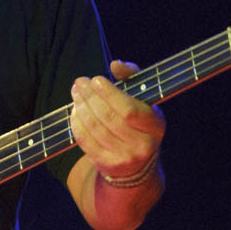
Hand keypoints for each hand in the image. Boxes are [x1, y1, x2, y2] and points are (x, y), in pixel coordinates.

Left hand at [69, 59, 164, 177]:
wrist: (137, 163)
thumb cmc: (137, 122)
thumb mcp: (143, 99)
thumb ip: (132, 77)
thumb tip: (115, 64)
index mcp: (155, 126)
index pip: (129, 110)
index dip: (109, 94)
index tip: (96, 80)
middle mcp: (143, 145)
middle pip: (108, 117)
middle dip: (90, 97)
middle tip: (79, 83)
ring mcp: (125, 158)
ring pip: (95, 128)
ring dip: (81, 107)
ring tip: (76, 94)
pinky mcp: (108, 165)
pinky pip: (86, 141)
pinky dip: (77, 124)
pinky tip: (75, 111)